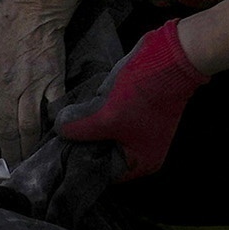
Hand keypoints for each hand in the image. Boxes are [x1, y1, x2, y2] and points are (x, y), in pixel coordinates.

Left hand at [56, 17, 207, 177]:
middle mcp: (141, 151)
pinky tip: (81, 105)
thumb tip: (60, 129)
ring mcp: (138, 130)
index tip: (60, 150)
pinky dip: (96, 113)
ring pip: (103, 135)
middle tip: (60, 132)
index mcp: (140, 162)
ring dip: (88, 126)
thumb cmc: (143, 92)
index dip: (80, 162)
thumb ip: (78, 128)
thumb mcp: (105, 115)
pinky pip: (108, 119)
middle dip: (83, 142)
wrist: (169, 56)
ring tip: (69, 118)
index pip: (102, 173)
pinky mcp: (134, 112)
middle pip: (101, 153)